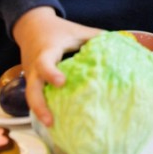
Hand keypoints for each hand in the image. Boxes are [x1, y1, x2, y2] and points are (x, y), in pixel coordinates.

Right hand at [12, 6, 101, 125]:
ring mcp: (31, 76)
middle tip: (51, 121)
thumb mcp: (77, 30)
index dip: (51, 73)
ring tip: (53, 127)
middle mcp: (35, 67)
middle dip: (39, 105)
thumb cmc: (59, 30)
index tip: (62, 83)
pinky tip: (54, 121)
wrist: (32, 26)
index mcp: (47, 52)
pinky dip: (42, 108)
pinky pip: (35, 97)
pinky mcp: (32, 82)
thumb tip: (122, 44)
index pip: (44, 63)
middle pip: (32, 89)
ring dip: (40, 112)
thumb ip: (96, 38)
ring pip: (30, 97)